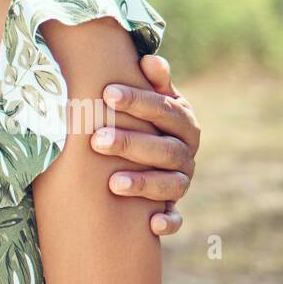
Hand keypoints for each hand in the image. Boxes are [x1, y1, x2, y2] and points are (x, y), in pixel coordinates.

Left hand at [92, 54, 198, 236]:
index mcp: (183, 121)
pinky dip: (168, 222)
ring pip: (170, 184)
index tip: (108, 93)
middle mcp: (186, 151)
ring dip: (143, 183)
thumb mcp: (150, 96)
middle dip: (131, 144)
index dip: (138, 101)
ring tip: (112, 183)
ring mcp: (181, 180)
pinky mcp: (173, 206)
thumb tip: (150, 59)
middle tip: (96, 139)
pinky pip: (177, 218)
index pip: (164, 109)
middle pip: (164, 148)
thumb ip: (152, 81)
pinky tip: (152, 223)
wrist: (151, 151)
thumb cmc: (142, 117)